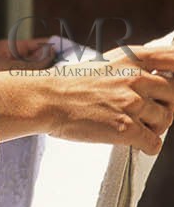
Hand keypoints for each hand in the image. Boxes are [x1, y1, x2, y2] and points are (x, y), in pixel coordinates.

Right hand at [0, 45, 173, 153]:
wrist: (46, 100)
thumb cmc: (69, 84)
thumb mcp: (104, 64)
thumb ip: (131, 68)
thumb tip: (153, 78)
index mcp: (131, 58)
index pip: (172, 58)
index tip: (170, 90)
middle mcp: (136, 78)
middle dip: (166, 107)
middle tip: (150, 115)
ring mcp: (132, 103)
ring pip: (165, 120)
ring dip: (154, 128)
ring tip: (135, 129)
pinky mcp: (125, 128)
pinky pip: (154, 143)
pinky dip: (149, 147)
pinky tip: (136, 144)